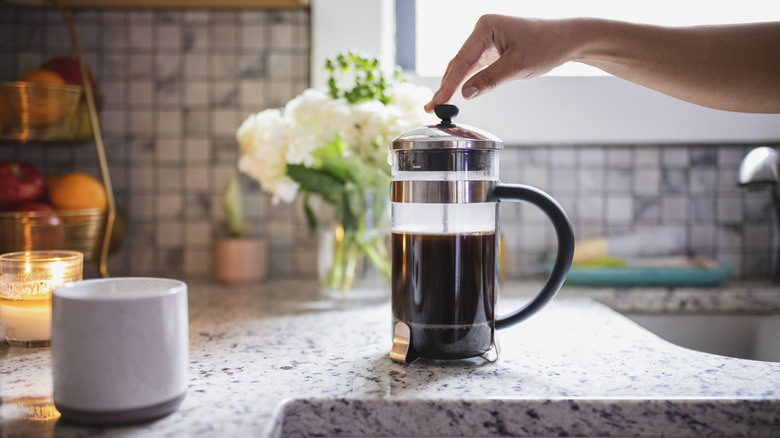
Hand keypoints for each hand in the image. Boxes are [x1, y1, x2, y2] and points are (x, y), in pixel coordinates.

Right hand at [424, 15, 578, 111]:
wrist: (567, 39)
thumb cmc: (547, 45)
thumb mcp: (517, 66)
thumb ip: (490, 80)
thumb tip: (466, 93)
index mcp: (485, 27)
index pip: (461, 60)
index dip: (448, 83)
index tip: (438, 101)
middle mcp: (482, 30)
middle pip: (458, 62)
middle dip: (445, 86)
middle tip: (431, 108)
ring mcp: (486, 39)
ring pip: (464, 66)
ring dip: (452, 85)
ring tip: (437, 104)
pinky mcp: (492, 48)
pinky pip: (474, 67)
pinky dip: (465, 81)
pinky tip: (454, 94)